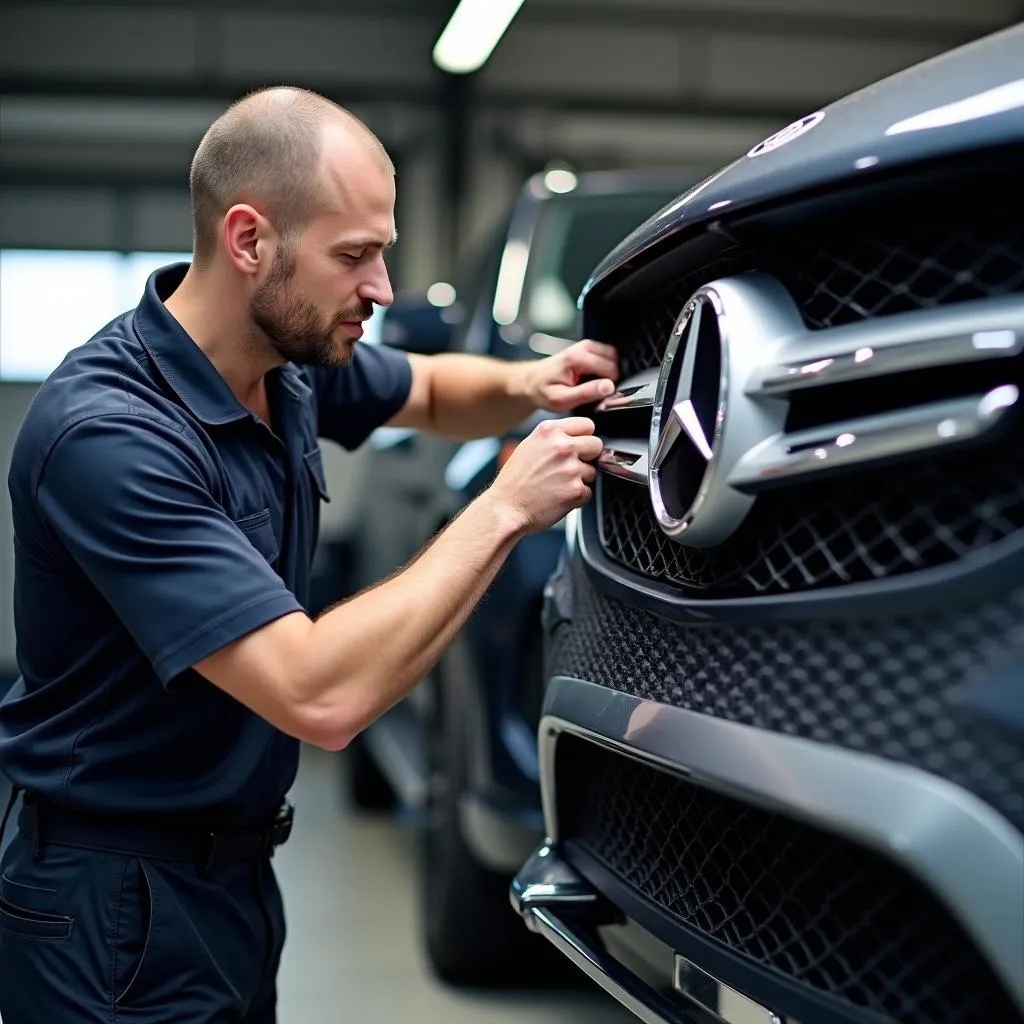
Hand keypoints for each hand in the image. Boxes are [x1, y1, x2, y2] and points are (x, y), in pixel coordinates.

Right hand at [489, 417, 602, 532]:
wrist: (506, 508)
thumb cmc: (514, 481)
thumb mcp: (529, 445)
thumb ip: (554, 437)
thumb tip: (576, 437)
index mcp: (550, 432)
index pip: (587, 424)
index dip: (584, 437)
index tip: (578, 445)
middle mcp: (562, 447)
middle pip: (596, 445)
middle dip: (587, 456)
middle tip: (569, 467)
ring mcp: (571, 469)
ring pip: (593, 471)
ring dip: (581, 479)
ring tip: (558, 484)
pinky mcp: (576, 490)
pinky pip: (589, 491)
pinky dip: (577, 497)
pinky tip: (559, 496)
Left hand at [521, 339, 618, 412]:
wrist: (532, 382)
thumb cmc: (543, 391)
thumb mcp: (562, 400)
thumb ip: (587, 393)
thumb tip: (609, 387)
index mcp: (577, 358)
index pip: (611, 370)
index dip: (609, 386)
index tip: (598, 396)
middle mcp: (583, 347)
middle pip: (614, 362)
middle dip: (609, 379)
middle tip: (593, 392)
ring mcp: (587, 346)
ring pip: (613, 359)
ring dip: (607, 374)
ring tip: (591, 385)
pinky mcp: (588, 348)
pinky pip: (607, 358)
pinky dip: (604, 370)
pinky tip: (591, 379)